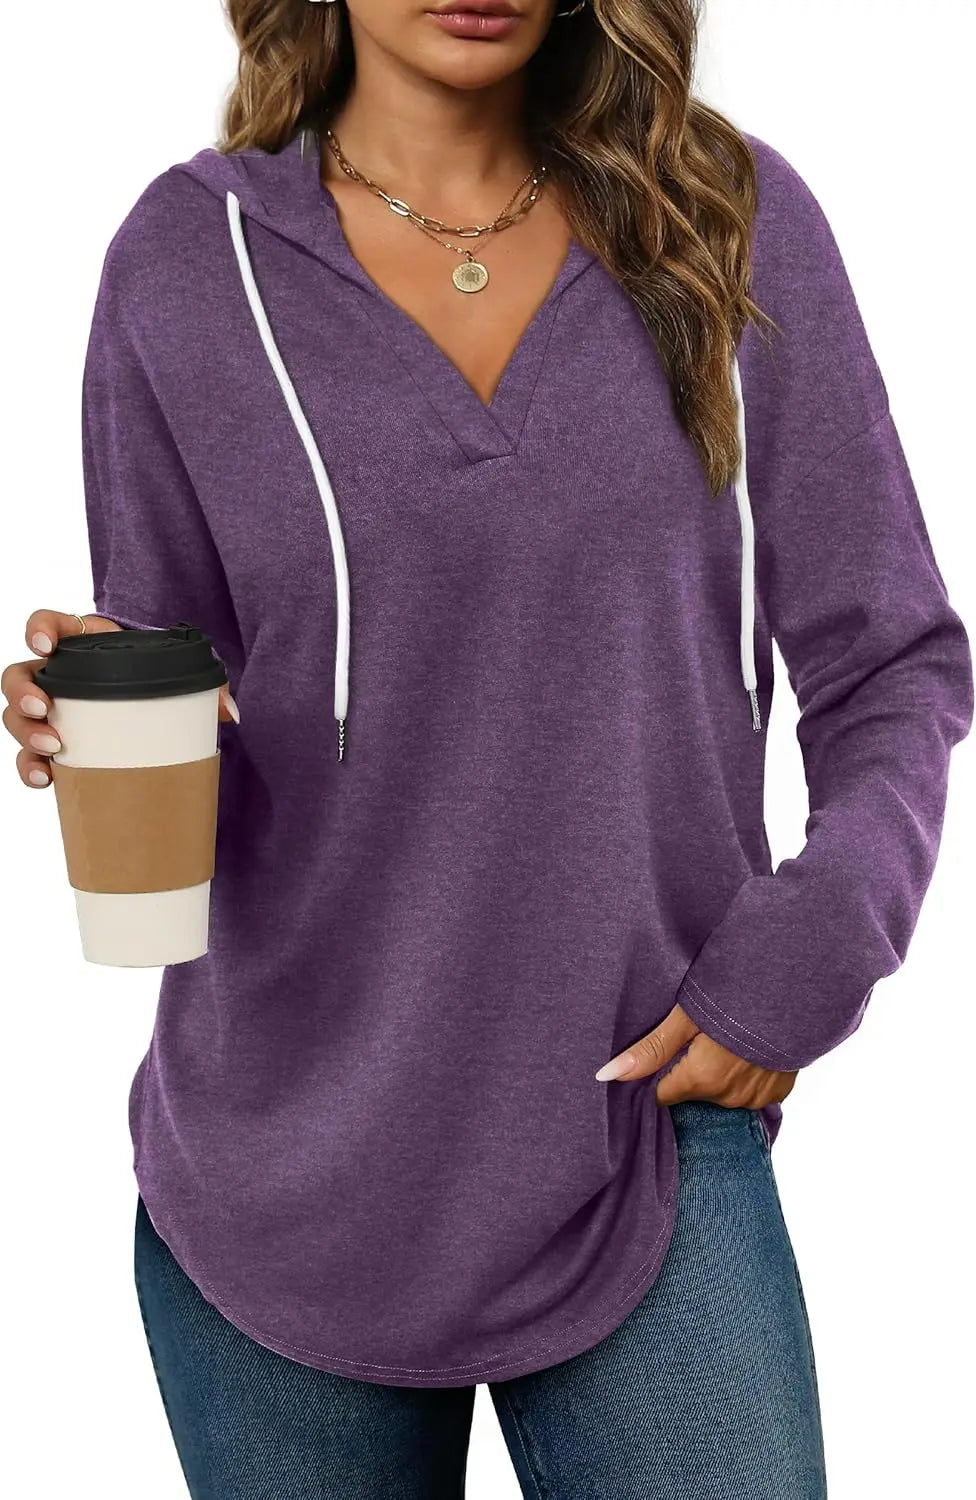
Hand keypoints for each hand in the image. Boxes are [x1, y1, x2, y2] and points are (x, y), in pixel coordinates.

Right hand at [2, 609, 239, 788]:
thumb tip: (229, 714)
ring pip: (17, 718)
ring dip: (27, 734)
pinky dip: (31, 768)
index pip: (48, 624)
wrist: (163, 714)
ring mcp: (54, 711)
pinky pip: (30, 755)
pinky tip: (45, 779)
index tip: (44, 645)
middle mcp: (60, 676)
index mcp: (84, 644)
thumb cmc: (166, 683)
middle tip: (46, 710)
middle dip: (23, 694)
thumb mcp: (185, 676)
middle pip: (19, 677)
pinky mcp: (57, 744)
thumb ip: (209, 686)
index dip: (38, 629)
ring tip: (53, 750)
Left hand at [595, 1002, 796, 1108]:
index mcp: (700, 1081)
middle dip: (690, 1070)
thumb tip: (606, 1075)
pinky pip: (752, 1091)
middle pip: (693, 1093)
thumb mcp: (685, 1016)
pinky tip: (747, 1051)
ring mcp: (756, 1097)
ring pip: (722, 1093)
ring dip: (720, 1074)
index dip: (658, 1076)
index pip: (662, 1096)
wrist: (793, 989)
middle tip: (697, 1038)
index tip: (661, 1056)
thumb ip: (650, 1049)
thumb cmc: (734, 997)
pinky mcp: (779, 1091)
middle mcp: (728, 1098)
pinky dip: (747, 1075)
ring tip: (724, 1042)